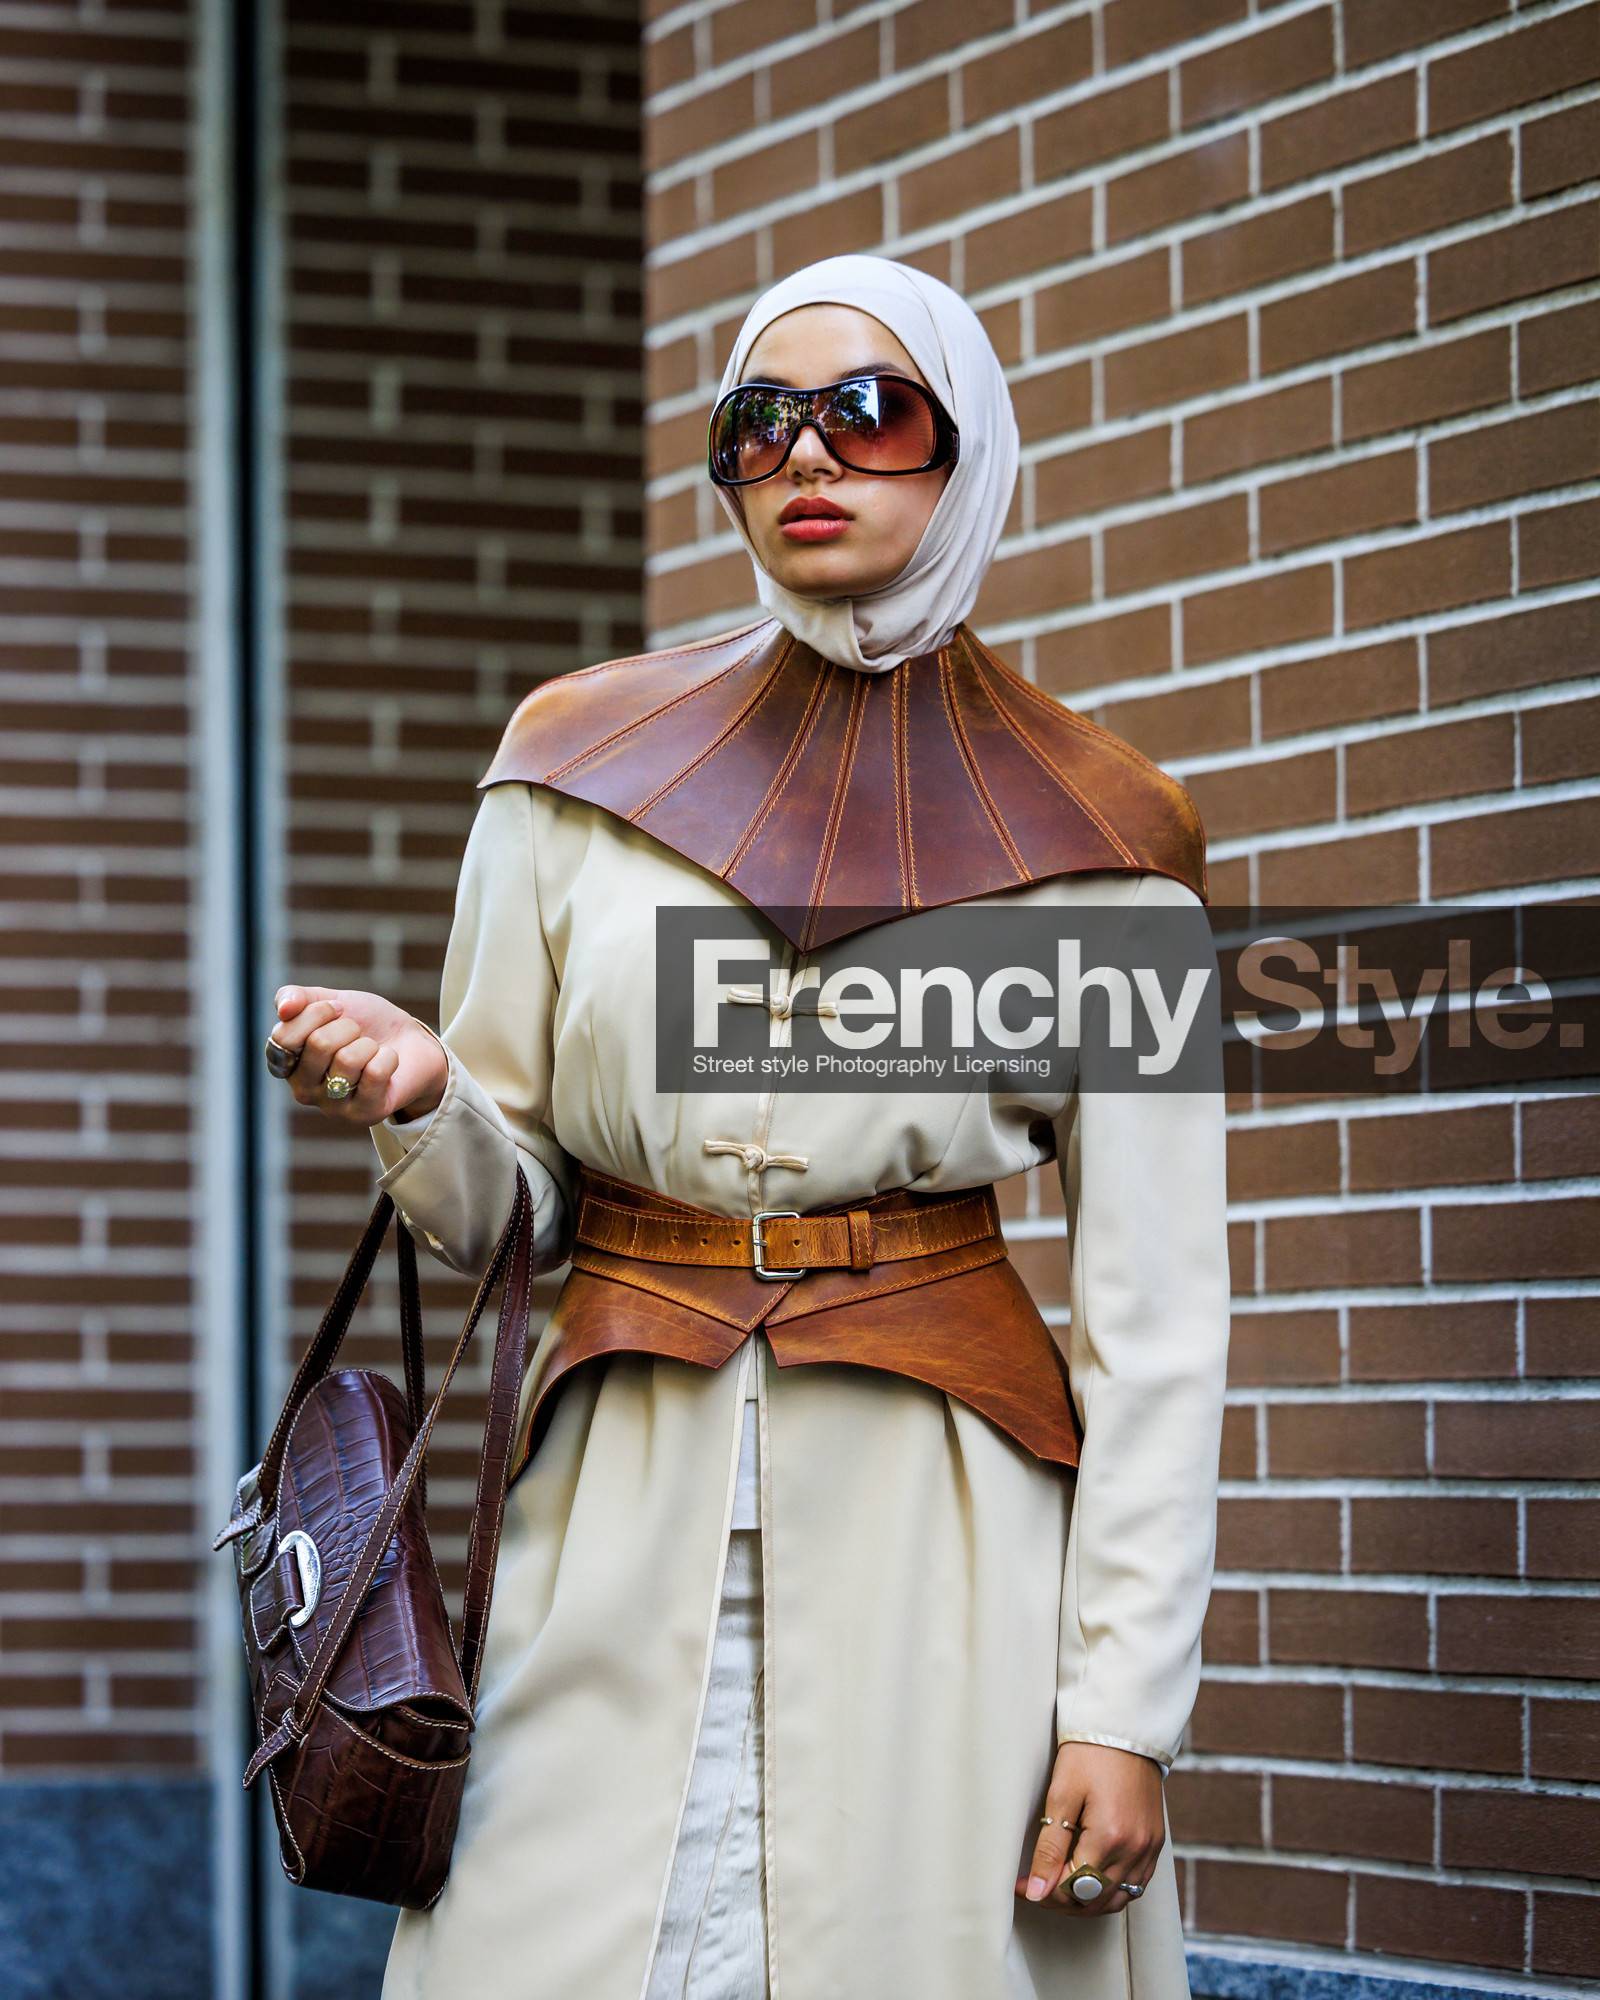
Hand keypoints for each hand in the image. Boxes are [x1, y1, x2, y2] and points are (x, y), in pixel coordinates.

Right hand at [268, 985, 448, 1127]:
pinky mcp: (364, 1115)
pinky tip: (388, 1063)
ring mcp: (332, 1107)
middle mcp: (303, 1090)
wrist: (413, 1042)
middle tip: (358, 1033)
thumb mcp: (330, 1000)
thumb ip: (296, 998)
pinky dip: (388, 1057)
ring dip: (368, 1045)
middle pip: (318, 1044)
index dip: (316, 1013)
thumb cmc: (367, 1024)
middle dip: (347, 1027)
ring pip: (348, 1059)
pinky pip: (374, 1073)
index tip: (338, 1008)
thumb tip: (283, 1009)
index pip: (284, 1037)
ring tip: (372, 1051)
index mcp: (288, 1063)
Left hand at [1015, 1742, 1164, 1917]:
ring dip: (1086, 1901)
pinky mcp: (1155, 1844)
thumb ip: (1049, 1849)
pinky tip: (1091, 1879)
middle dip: (1060, 1900)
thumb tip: (1035, 1891)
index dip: (1041, 1891)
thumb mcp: (1061, 1796)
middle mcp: (1134, 1850)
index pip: (1071, 1889)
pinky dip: (1111, 1891)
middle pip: (1093, 1900)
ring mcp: (1148, 1849)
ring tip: (1058, 1885)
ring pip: (1116, 1900)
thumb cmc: (1089, 1755)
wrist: (1125, 1729)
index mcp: (1108, 1837)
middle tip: (1035, 1886)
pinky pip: (1135, 1885)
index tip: (1019, 1885)